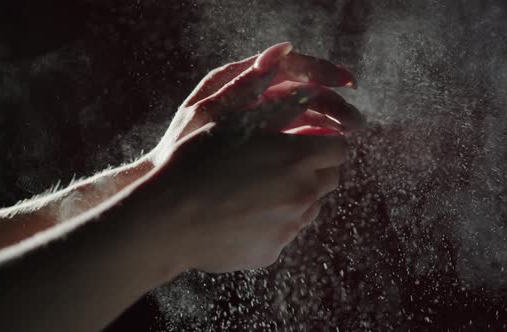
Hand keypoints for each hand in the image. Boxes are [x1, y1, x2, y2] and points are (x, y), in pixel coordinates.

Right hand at [135, 42, 364, 276]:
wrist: (167, 218)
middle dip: (315, 169)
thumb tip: (310, 96)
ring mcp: (289, 227)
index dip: (326, 142)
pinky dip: (275, 222)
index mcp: (296, 158)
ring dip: (298, 195)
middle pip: (330, 179)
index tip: (310, 142)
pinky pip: (286, 232)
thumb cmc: (196, 162)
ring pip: (312, 207)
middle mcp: (301, 194)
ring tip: (259, 189)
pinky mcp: (272, 251)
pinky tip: (243, 215)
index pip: (339, 148)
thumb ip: (280, 110)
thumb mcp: (236, 123)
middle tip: (285, 164)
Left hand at [151, 42, 364, 164]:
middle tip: (356, 123)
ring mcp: (262, 122)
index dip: (322, 71)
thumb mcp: (211, 110)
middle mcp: (256, 98)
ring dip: (329, 124)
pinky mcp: (266, 144)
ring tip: (348, 138)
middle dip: (334, 104)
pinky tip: (327, 150)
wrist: (167, 181)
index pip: (291, 67)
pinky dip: (313, 141)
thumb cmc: (183, 143)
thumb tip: (282, 49)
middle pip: (304, 93)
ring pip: (304, 116)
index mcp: (244, 82)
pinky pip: (295, 138)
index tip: (348, 83)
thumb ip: (244, 81)